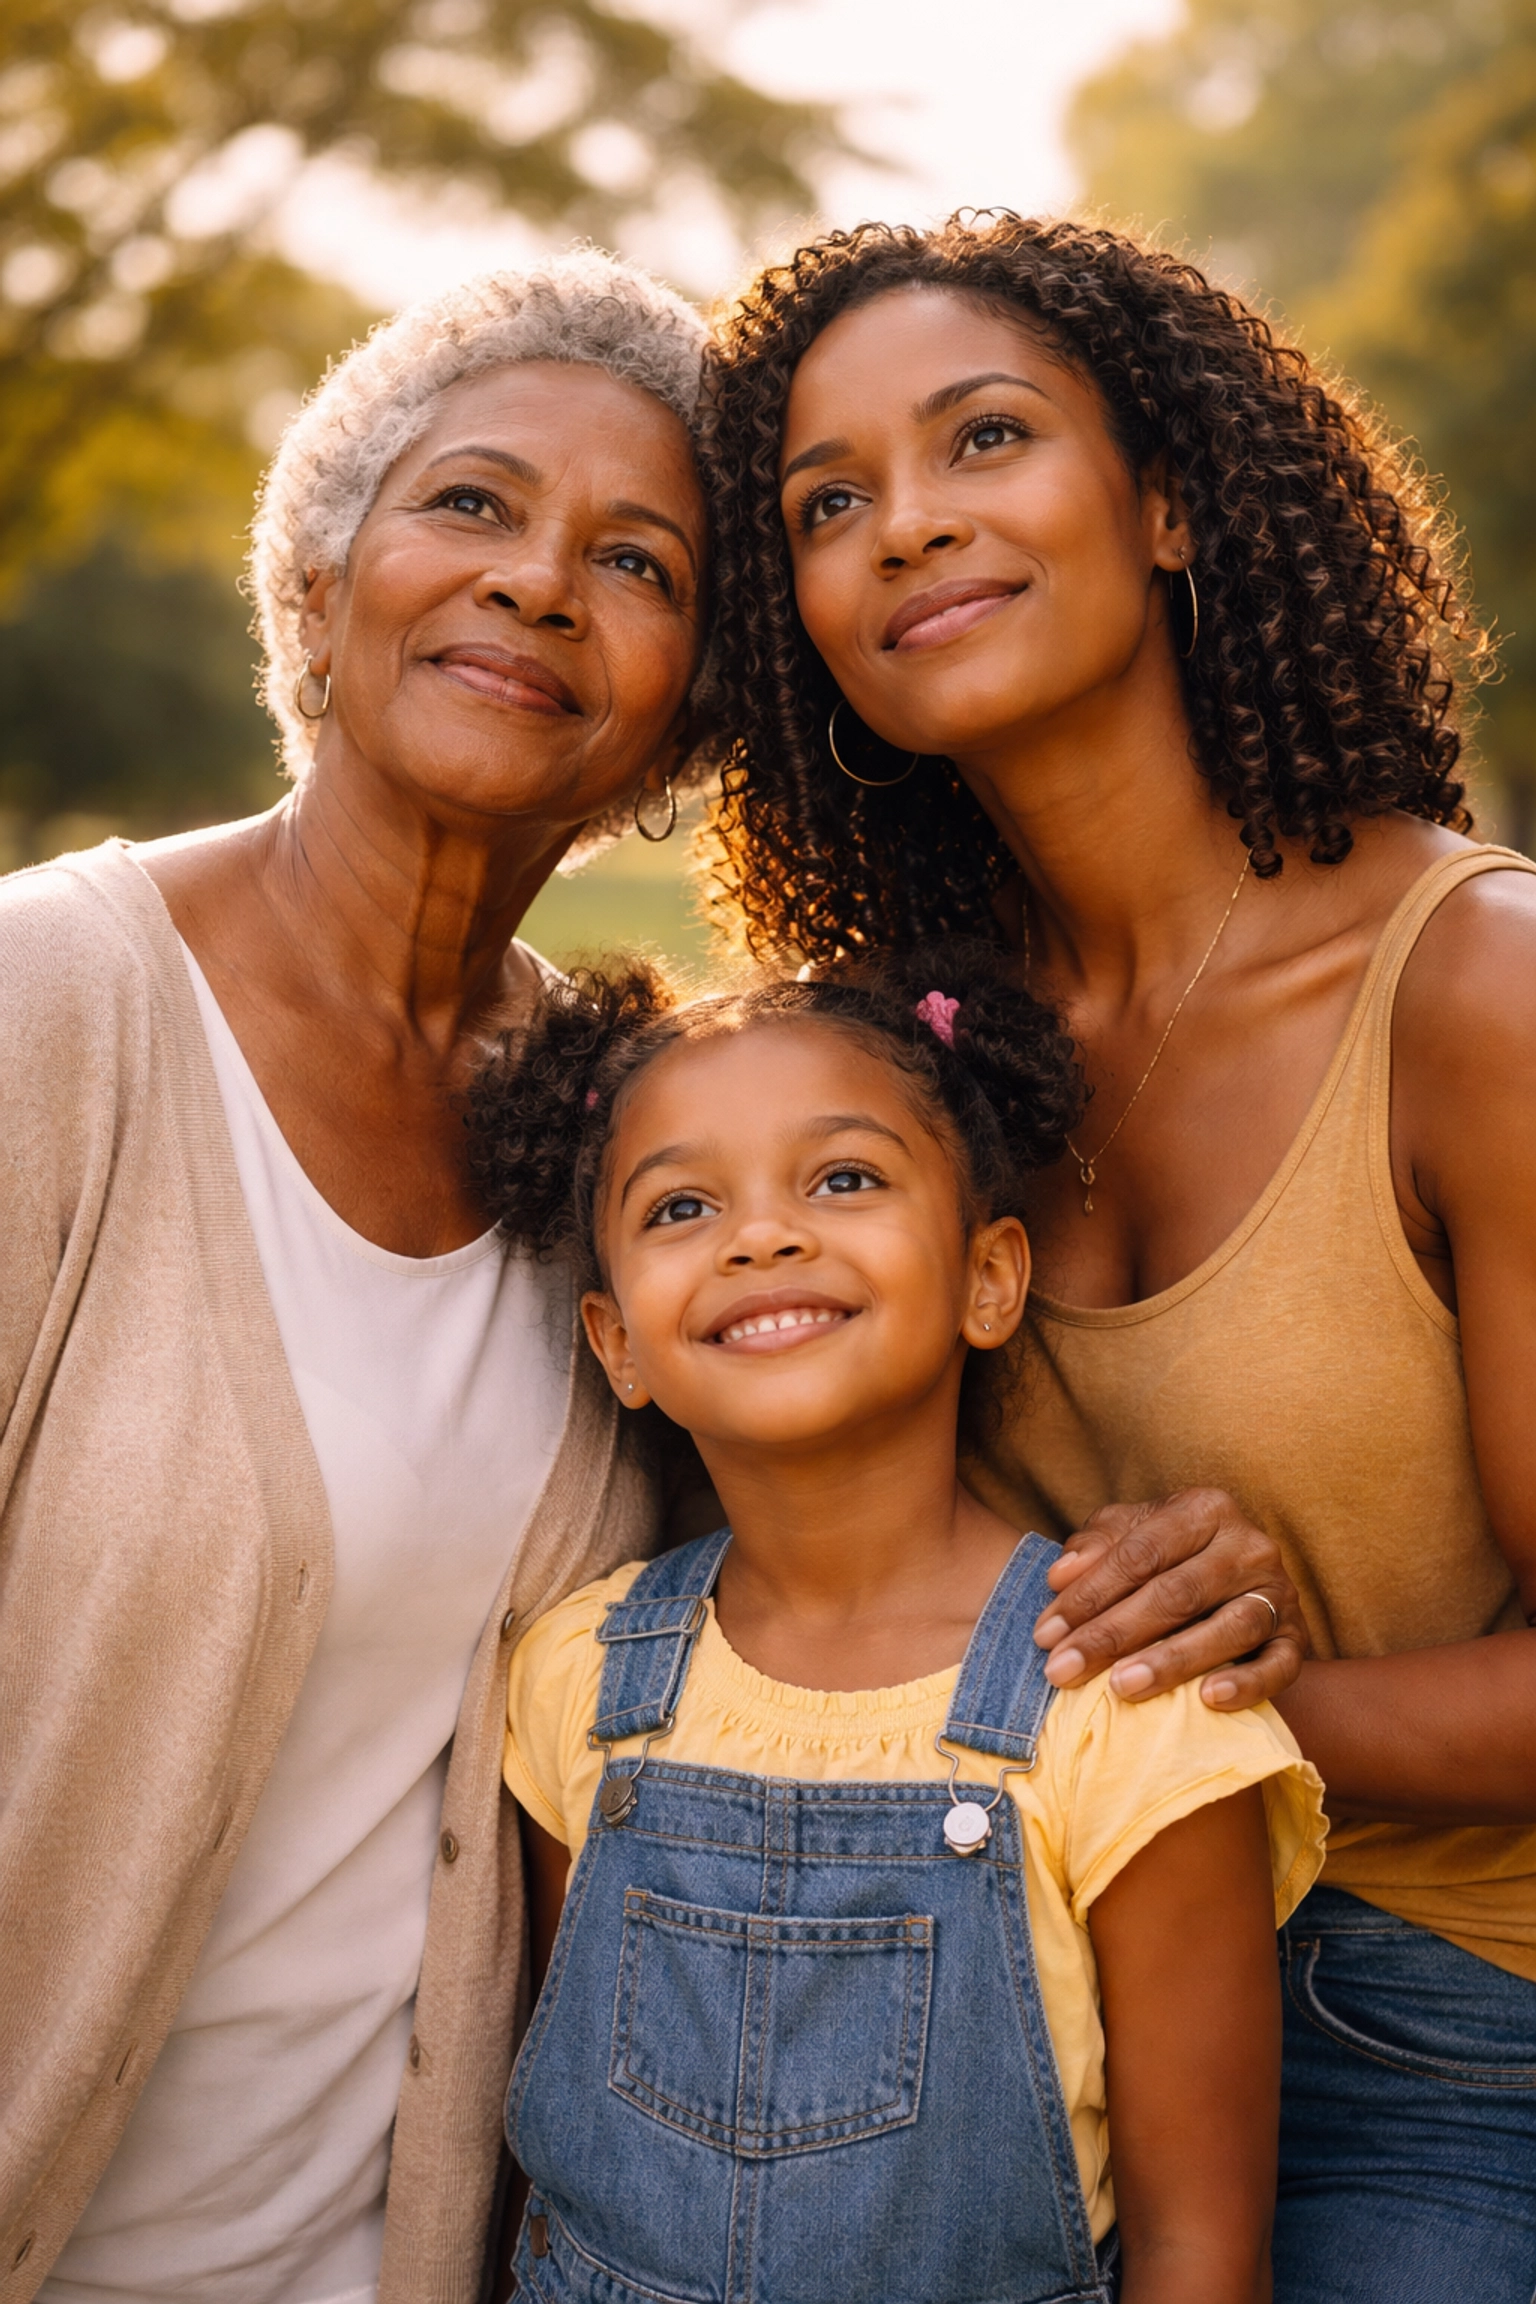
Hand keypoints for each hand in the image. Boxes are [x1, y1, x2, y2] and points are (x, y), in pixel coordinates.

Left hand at [1033, 1489, 1307, 1710]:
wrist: (1237, 1585)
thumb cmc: (1167, 1558)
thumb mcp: (1129, 1536)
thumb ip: (1095, 1547)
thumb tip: (1060, 1575)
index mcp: (1205, 1508)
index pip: (1141, 1552)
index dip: (1089, 1594)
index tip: (1045, 1634)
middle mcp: (1249, 1545)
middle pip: (1177, 1592)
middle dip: (1112, 1634)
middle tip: (1063, 1671)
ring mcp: (1279, 1592)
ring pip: (1228, 1627)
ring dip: (1171, 1660)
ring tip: (1121, 1688)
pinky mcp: (1298, 1639)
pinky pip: (1280, 1665)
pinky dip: (1247, 1684)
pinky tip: (1208, 1700)